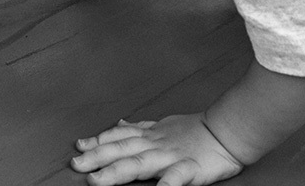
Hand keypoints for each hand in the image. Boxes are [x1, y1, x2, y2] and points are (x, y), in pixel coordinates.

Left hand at [71, 115, 244, 185]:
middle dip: (97, 158)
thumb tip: (119, 124)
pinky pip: (175, 178)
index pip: (118, 138)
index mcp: (150, 136)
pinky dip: (165, 185)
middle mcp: (155, 145)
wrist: (227, 131)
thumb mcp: (163, 125)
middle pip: (122, 151)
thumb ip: (140, 128)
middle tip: (76, 165)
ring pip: (139, 164)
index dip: (98, 142)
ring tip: (98, 181)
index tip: (79, 147)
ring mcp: (171, 157)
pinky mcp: (189, 169)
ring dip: (117, 172)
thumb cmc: (195, 130)